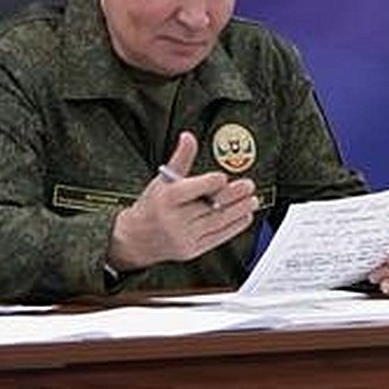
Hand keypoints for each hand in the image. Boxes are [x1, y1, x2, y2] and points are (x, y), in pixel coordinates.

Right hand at [107, 131, 257, 271]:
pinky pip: (218, 237)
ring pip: (218, 221)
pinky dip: (234, 227)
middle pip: (211, 205)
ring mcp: (184, 237)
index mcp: (167, 199)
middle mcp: (175, 219)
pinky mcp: (192, 250)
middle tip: (248, 186)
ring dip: (239, 210)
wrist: (135, 239)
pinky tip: (244, 217)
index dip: (213, 181)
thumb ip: (180, 159)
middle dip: (234, 195)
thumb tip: (188, 137)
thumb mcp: (162, 180)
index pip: (196, 188)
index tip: (223, 177)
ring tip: (252, 200)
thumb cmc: (152, 206)